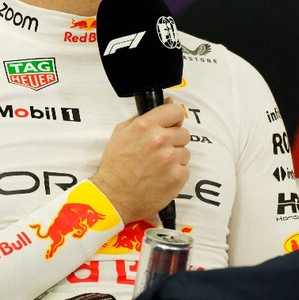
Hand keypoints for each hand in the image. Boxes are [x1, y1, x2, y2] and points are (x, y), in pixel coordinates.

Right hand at [91, 99, 190, 223]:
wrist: (113, 196)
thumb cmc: (116, 166)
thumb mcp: (122, 133)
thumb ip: (145, 117)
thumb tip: (168, 103)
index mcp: (145, 125)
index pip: (176, 112)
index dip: (174, 119)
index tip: (171, 126)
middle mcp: (159, 140)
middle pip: (184, 133)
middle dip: (174, 141)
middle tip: (159, 152)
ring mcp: (170, 159)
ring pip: (185, 153)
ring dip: (175, 159)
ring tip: (157, 167)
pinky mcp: (177, 177)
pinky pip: (185, 169)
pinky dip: (175, 174)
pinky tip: (161, 177)